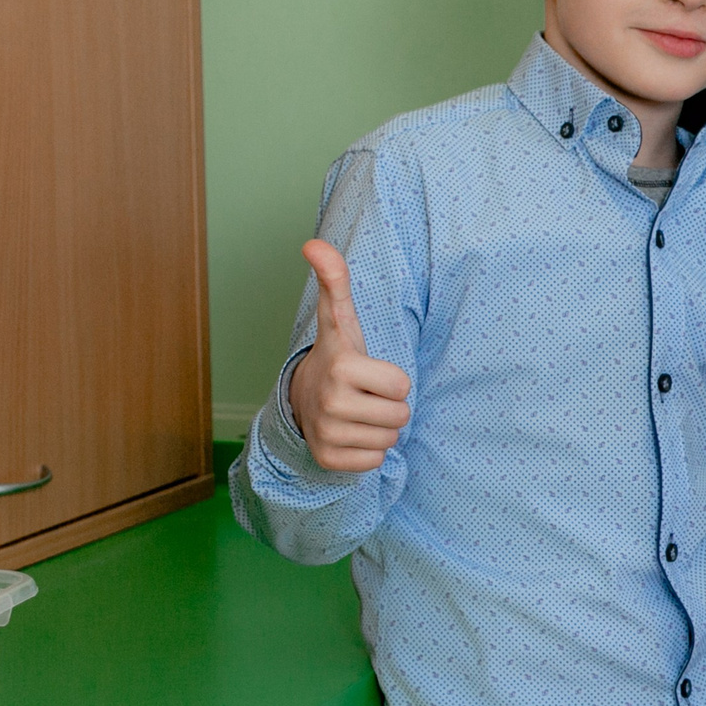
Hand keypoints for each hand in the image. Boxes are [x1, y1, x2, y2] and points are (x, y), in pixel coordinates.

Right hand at [287, 239, 411, 472]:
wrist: (302, 398)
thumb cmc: (337, 357)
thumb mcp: (340, 319)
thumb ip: (335, 280)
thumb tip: (314, 243)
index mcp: (341, 366)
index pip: (403, 385)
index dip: (392, 380)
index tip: (369, 373)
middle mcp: (330, 401)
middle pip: (400, 416)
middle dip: (389, 406)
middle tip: (365, 395)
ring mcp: (327, 433)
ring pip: (390, 440)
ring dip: (380, 428)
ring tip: (358, 412)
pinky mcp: (328, 460)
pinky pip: (374, 462)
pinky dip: (368, 451)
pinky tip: (350, 434)